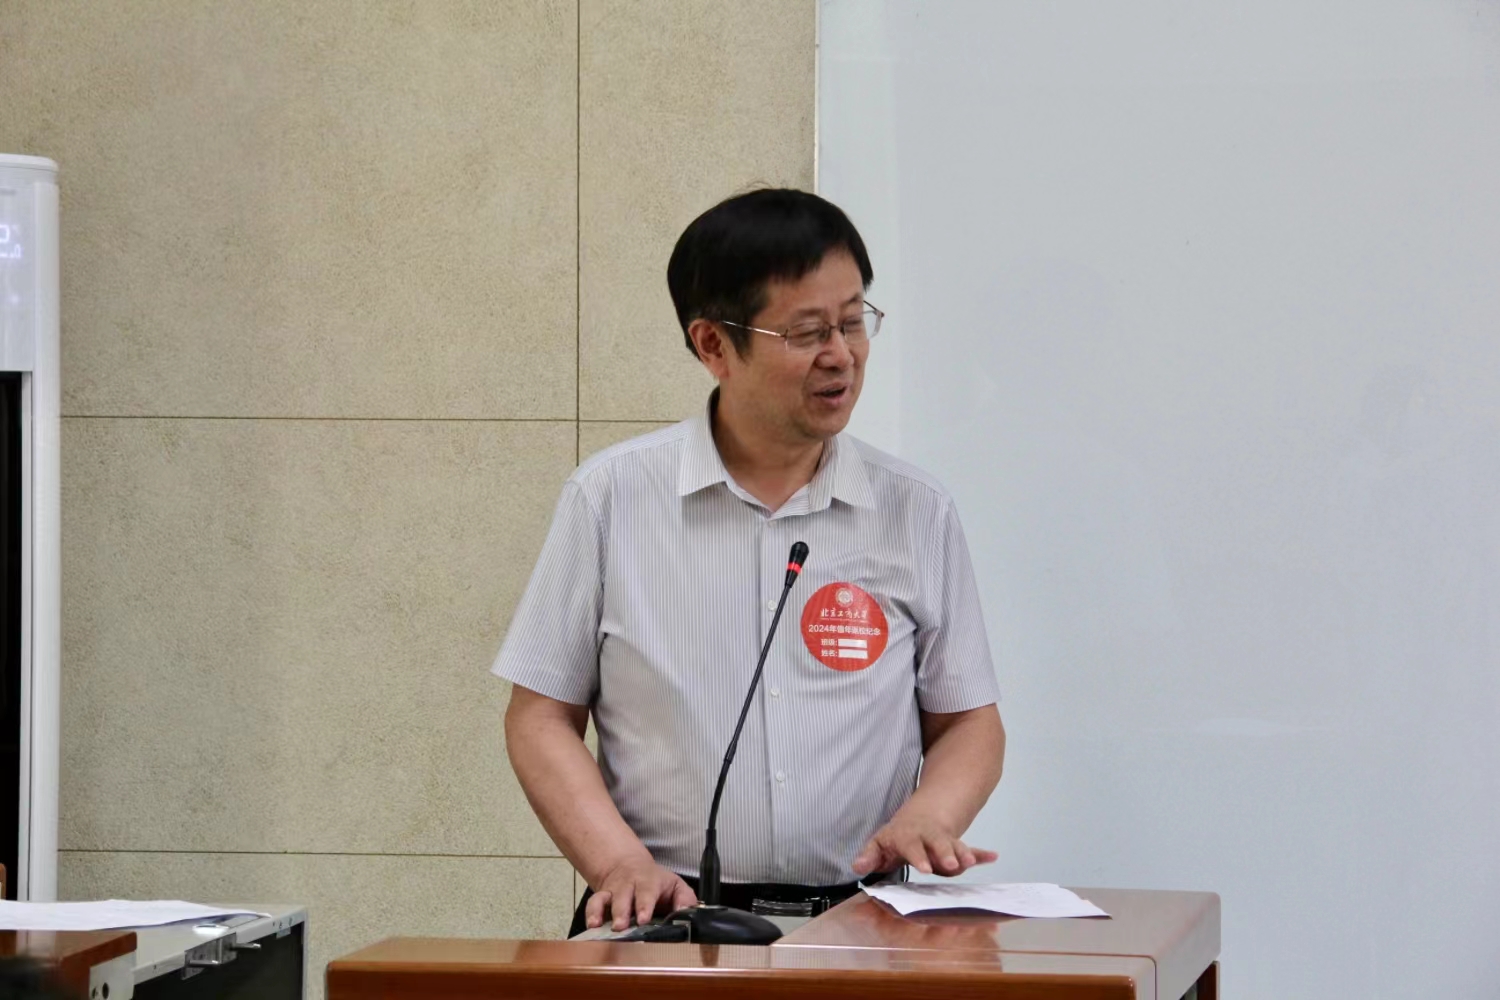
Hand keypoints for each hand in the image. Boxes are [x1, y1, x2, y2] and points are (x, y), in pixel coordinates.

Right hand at [586, 856, 697, 930]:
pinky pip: (593, 903)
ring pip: (605, 899)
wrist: (628, 866)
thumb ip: (685, 899)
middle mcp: (629, 885)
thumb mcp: (676, 885)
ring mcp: (613, 891)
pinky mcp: (601, 898)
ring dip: (601, 912)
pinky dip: (590, 914)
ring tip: (598, 927)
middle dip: (621, 912)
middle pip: (623, 897)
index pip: (647, 892)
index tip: (644, 919)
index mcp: (649, 882)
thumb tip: (686, 914)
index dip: (644, 905)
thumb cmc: (656, 882)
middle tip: (620, 927)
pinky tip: (591, 926)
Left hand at [851, 810, 996, 877]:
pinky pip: (970, 849)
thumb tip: (857, 867)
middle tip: (953, 866)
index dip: (918, 857)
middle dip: (945, 853)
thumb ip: (869, 856)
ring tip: (971, 862)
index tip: (925, 869)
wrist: (919, 819)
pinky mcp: (956, 846)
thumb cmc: (897, 837)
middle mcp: (927, 836)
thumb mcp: (879, 843)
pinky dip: (981, 854)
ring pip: (955, 846)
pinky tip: (993, 856)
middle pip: (937, 843)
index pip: (911, 846)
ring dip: (964, 854)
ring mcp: (943, 840)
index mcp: (907, 836)